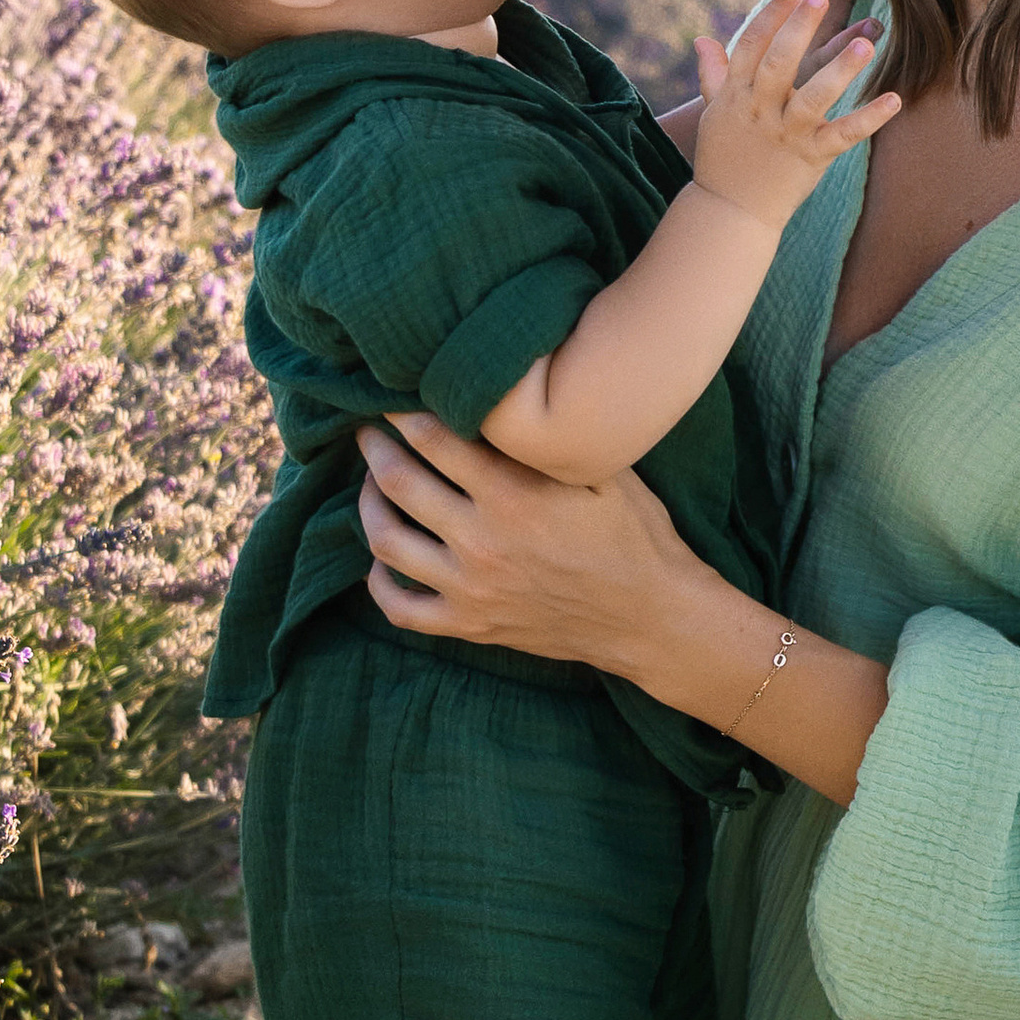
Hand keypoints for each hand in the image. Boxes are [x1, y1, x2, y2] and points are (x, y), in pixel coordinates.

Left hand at [356, 414, 690, 668]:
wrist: (652, 618)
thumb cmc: (635, 536)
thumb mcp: (603, 473)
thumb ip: (546, 441)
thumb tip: (501, 395)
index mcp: (514, 495)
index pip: (434, 438)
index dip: (402, 411)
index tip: (391, 395)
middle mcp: (482, 541)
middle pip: (398, 483)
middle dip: (376, 448)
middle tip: (368, 431)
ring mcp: (471, 589)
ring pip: (386, 542)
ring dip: (366, 506)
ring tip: (370, 484)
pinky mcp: (471, 625)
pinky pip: (400, 608)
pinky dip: (379, 582)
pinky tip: (382, 560)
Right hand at [689, 0, 898, 231]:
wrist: (728, 212)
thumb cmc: (723, 158)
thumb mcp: (713, 114)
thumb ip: (713, 75)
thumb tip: (703, 39)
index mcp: (736, 96)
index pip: (749, 48)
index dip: (770, 19)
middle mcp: (760, 112)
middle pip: (778, 65)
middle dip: (798, 31)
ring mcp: (787, 135)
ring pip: (814, 98)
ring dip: (840, 70)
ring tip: (867, 44)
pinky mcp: (811, 157)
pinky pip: (843, 135)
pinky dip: (869, 119)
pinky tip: (894, 99)